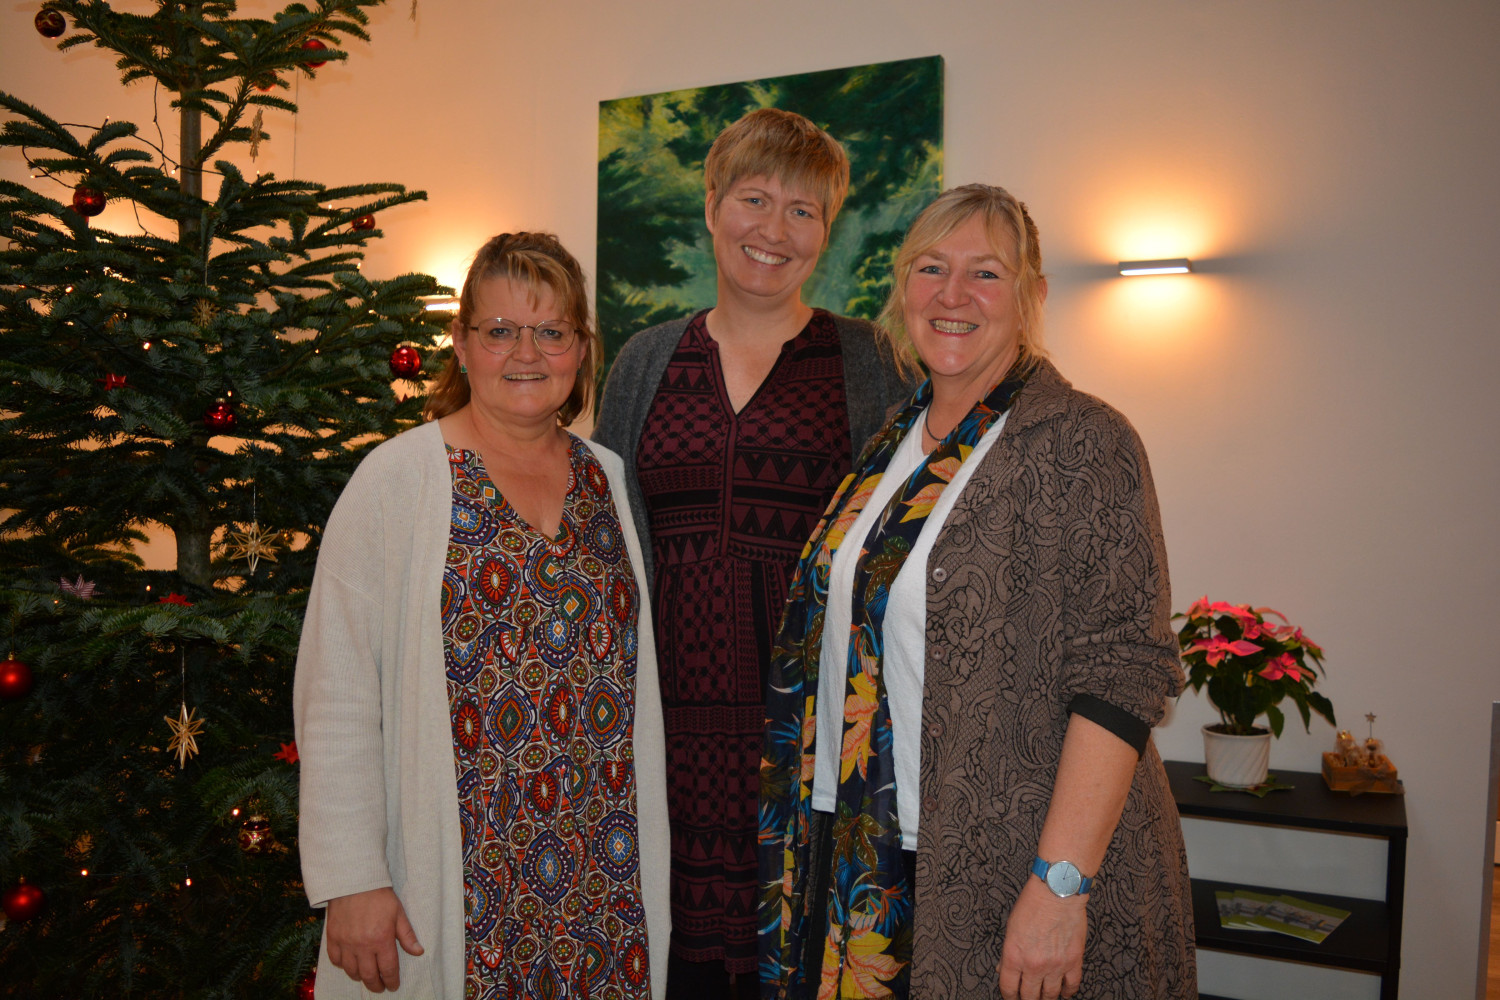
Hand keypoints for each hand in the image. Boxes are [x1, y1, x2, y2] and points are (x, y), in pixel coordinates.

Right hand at [325, 887, 424, 992]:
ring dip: (360, 977)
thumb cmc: (379, 896)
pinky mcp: (332, 938)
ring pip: (351, 971)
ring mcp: (345, 943)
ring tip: (366, 976)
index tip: (393, 986)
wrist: (354, 881)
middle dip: (376, 985)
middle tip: (380, 987)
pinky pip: (335, 960)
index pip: (388, 969)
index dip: (391, 980)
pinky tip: (349, 964)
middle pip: (369, 975)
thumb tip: (418, 952)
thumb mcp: (398, 913)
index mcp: (381, 940)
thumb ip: (407, 935)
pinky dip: (342, 965)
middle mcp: (362, 946)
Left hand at [997, 876, 1086, 999]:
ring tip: (1044, 996)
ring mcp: (1055, 965)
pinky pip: (1072, 985)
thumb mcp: (1010, 927)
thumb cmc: (1032, 904)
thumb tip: (1003, 969)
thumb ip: (1007, 953)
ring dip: (1046, 997)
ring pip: (1050, 995)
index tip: (1011, 997)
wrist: (1057, 892)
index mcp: (1014, 956)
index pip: (1009, 988)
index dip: (1009, 996)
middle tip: (1028, 997)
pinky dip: (1068, 992)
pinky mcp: (1074, 961)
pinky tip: (1064, 992)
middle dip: (1027, 999)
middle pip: (1030, 996)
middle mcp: (1034, 965)